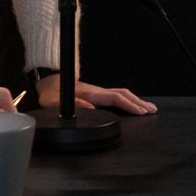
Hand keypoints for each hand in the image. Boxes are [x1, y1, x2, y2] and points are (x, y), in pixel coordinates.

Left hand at [35, 74, 158, 114]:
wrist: (43, 84)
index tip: (141, 112)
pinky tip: (130, 103)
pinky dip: (127, 98)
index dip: (130, 105)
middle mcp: (95, 90)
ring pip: (120, 93)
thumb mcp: (55, 102)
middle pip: (123, 94)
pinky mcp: (94, 93)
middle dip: (139, 102)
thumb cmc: (48, 94)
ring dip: (135, 100)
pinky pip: (115, 95)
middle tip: (152, 110)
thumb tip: (91, 108)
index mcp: (89, 93)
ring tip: (147, 107)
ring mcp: (95, 91)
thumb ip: (73, 104)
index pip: (115, 98)